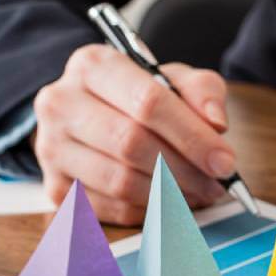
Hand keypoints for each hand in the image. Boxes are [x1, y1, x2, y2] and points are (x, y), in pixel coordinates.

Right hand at [32, 44, 233, 224]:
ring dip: (168, 195)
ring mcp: (51, 147)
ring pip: (119, 180)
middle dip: (184, 169)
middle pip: (131, 144)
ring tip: (199, 193)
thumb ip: (202, 91)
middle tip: (217, 184)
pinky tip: (169, 202)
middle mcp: (61, 103)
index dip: (192, 136)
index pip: (148, 102)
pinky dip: (147, 210)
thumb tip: (216, 125)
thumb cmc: (137, 95)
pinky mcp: (55, 186)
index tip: (224, 161)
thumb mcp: (172, 78)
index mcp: (92, 65)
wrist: (89, 113)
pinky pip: (108, 208)